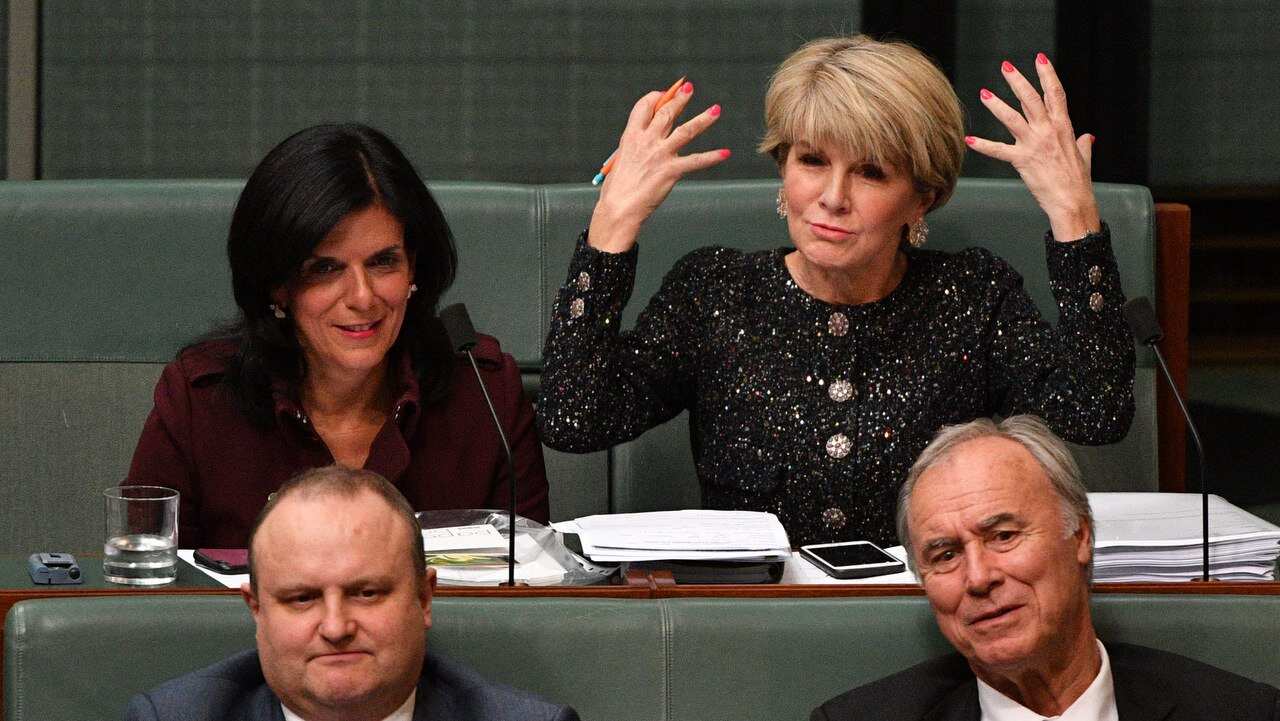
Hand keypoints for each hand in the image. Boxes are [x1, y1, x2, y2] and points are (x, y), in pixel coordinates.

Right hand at [587, 82, 729, 252]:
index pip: (644, 107)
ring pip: (687, 131)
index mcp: (631, 136)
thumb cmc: (618, 188)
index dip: (654, 98)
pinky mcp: (672, 171)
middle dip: (679, 99)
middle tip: (689, 88)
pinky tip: (725, 153)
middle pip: (666, 113)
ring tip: (716, 110)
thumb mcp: (622, 160)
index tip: (662, 95)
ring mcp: (661, 155)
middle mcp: (647, 141)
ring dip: (703, 119)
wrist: (619, 208)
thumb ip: (636, 147)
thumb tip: (647, 141)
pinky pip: (696, 161)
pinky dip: (712, 157)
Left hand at [966, 54, 1100, 241]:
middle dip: (1018, 80)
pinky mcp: (1022, 160)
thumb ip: (1082, 144)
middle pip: (1031, 98)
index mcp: (1064, 126)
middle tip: (1006, 66)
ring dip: (997, 105)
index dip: (1047, 74)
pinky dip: (982, 145)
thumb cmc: (1078, 181)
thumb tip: (1087, 137)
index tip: (1040, 59)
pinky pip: (998, 150)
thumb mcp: (1083, 157)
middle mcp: (1048, 131)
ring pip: (1012, 118)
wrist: (1072, 201)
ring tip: (984, 94)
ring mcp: (1034, 144)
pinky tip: (969, 140)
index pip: (1055, 93)